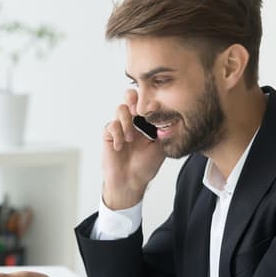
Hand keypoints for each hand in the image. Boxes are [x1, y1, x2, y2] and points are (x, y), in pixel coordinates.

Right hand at [102, 89, 165, 208]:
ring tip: (131, 139)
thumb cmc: (146, 165)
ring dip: (127, 121)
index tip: (156, 107)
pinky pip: (111, 125)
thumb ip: (162, 130)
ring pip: (120, 109)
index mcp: (146, 122)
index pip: (146, 102)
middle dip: (134, 99)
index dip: (149, 100)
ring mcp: (120, 127)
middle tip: (139, 111)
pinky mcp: (109, 135)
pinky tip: (121, 147)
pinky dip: (117, 135)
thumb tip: (166, 112)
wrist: (131, 180)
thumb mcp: (160, 146)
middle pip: (130, 96)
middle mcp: (133, 121)